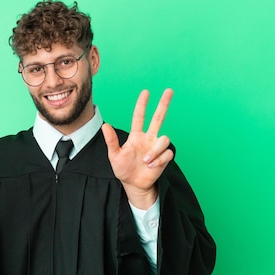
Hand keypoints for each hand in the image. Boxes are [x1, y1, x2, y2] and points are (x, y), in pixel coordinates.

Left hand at [101, 88, 173, 208]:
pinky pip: (167, 153)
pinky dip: (158, 160)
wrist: (133, 184)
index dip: (142, 104)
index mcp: (136, 136)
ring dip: (155, 151)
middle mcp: (148, 138)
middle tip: (169, 90)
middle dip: (164, 104)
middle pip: (158, 118)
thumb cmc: (123, 169)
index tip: (146, 92)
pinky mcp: (164, 157)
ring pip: (164, 139)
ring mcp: (156, 147)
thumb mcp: (114, 156)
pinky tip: (151, 166)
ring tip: (146, 161)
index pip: (139, 117)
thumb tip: (105, 125)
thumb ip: (111, 141)